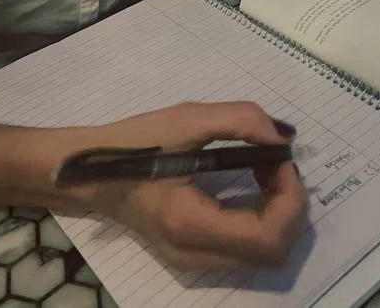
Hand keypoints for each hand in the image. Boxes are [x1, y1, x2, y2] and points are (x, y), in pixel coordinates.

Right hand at [86, 102, 307, 270]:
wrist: (89, 173)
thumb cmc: (133, 143)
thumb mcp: (187, 118)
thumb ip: (240, 120)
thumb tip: (284, 137)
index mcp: (189, 224)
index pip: (267, 237)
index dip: (289, 198)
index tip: (280, 159)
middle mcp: (195, 254)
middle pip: (273, 251)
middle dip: (290, 204)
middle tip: (277, 162)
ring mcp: (195, 261)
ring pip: (266, 253)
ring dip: (281, 210)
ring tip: (267, 169)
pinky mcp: (197, 255)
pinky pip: (249, 247)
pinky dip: (266, 217)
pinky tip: (254, 183)